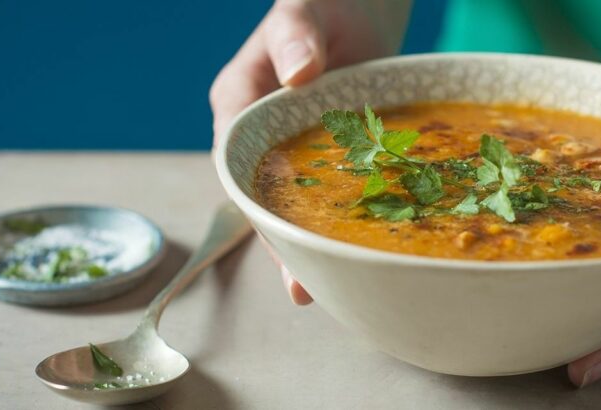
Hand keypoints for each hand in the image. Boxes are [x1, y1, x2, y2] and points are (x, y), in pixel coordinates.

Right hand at [210, 0, 411, 304]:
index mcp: (239, 100)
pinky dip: (345, 217)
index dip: (252, 203)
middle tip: (301, 288)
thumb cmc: (323, 0)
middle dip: (281, 242)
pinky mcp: (330, 152)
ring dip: (311, 240)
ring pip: (296, 200)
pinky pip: (333, 189)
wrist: (359, 3)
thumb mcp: (304, 8)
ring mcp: (294, 146)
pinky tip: (366, 247)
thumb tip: (297, 74)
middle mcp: (260, 132)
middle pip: (263, 193)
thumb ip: (295, 35)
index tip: (274, 237)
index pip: (234, 159)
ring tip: (331, 283)